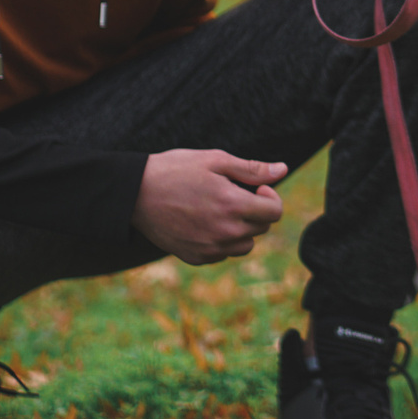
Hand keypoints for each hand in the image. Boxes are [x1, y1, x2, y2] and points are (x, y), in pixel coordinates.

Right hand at [132, 150, 286, 264]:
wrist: (134, 193)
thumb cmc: (175, 170)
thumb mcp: (215, 160)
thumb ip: (252, 169)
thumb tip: (283, 169)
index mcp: (233, 205)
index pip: (275, 212)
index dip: (270, 196)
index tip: (255, 187)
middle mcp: (224, 233)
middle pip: (262, 228)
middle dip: (255, 210)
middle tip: (232, 193)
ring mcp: (209, 249)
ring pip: (245, 245)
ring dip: (241, 229)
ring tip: (219, 209)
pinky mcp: (195, 258)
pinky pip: (223, 254)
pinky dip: (221, 241)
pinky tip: (204, 222)